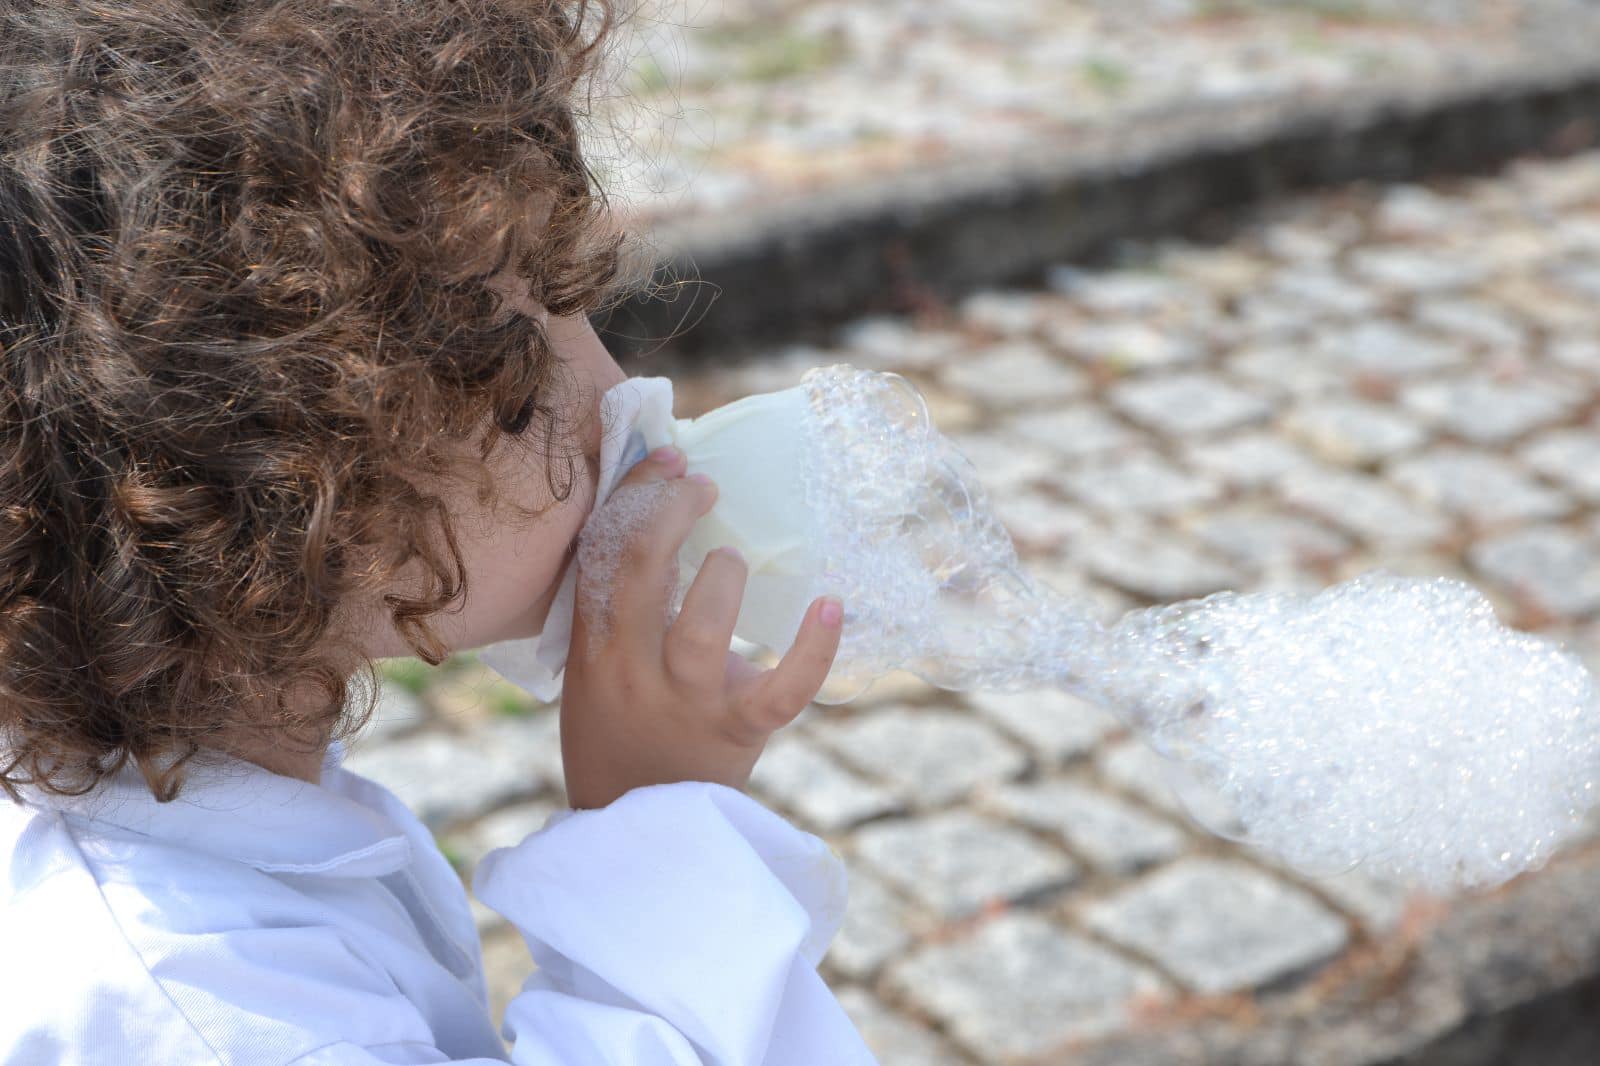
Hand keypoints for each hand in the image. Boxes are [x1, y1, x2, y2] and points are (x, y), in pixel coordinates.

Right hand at [559, 445, 843, 809]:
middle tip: (702, 486)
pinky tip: (832, 608)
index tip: (668, 460)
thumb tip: (664, 517)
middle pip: (642, 573)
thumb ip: (621, 607)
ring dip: (725, 576)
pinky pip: (782, 689)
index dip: (636, 496)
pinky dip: (813, 648)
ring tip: (733, 559)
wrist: (637, 831)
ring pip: (703, 627)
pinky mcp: (738, 732)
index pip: (603, 554)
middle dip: (671, 513)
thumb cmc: (621, 731)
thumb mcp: (597, 669)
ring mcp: (688, 704)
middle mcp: (634, 672)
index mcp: (594, 650)